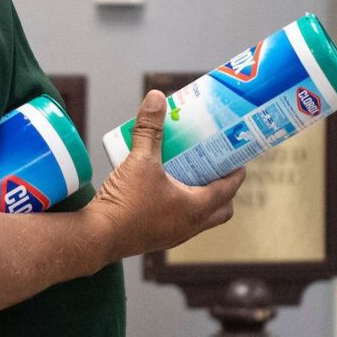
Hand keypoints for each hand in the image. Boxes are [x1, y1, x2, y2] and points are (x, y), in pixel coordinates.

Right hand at [90, 91, 244, 258]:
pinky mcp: (157, 239)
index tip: (238, 158)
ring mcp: (174, 236)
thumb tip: (156, 98)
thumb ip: (149, 130)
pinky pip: (180, 223)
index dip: (236, 172)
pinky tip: (163, 191)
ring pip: (201, 218)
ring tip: (189, 175)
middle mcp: (190, 226)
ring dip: (201, 199)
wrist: (98, 236)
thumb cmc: (125, 202)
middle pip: (222, 209)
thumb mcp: (139, 160)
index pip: (229, 189)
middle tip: (214, 168)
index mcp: (196, 208)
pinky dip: (180, 207)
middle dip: (223, 190)